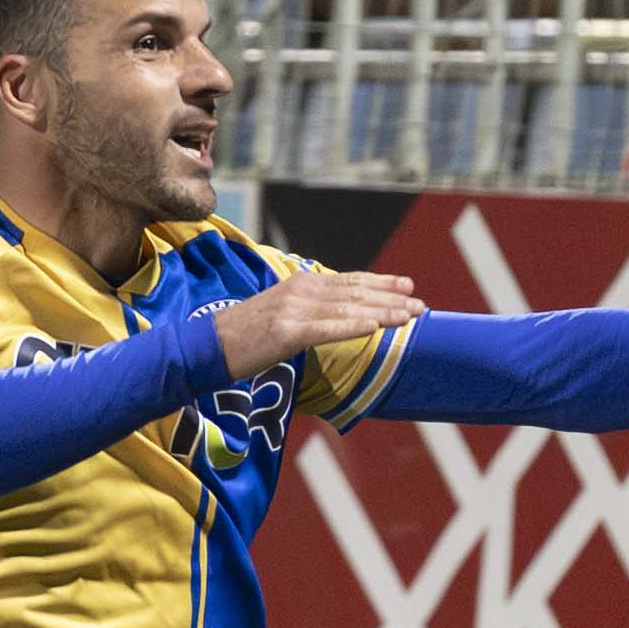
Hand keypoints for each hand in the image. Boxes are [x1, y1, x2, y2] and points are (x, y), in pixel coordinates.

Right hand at [215, 268, 424, 379]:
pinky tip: (374, 327)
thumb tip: (337, 316)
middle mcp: (301, 292)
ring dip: (382, 312)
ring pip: (347, 309)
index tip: (408, 286)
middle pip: (355, 293)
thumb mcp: (282, 314)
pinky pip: (326, 329)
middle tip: (420, 304)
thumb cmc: (244, 336)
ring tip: (409, 316)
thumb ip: (309, 311)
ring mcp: (293, 310)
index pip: (349, 281)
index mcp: (301, 285)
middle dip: (390, 298)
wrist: (208, 345)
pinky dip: (352, 326)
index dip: (380, 283)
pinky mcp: (286, 332)